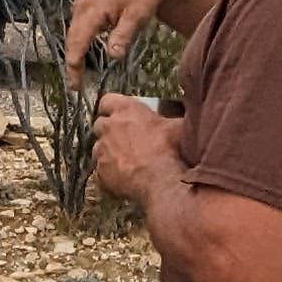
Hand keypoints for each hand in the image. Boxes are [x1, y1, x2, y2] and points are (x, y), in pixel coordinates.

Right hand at [65, 0, 172, 81]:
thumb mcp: (138, 17)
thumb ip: (124, 35)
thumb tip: (113, 56)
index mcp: (92, 8)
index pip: (78, 40)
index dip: (74, 63)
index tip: (75, 83)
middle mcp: (82, 6)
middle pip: (72, 40)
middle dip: (72, 63)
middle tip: (75, 87)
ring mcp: (81, 6)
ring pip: (74, 35)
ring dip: (74, 55)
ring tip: (77, 77)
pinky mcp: (84, 7)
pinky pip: (78, 29)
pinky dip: (78, 45)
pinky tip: (82, 58)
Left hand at [91, 93, 181, 208]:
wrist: (162, 180)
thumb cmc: (171, 149)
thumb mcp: (176, 126)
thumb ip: (170, 119)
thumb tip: (182, 117)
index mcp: (126, 110)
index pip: (108, 101)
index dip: (112, 108)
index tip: (120, 114)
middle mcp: (109, 127)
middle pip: (100, 124)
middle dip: (109, 131)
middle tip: (126, 140)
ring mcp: (101, 150)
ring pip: (98, 149)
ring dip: (108, 153)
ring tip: (126, 162)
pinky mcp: (100, 172)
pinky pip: (100, 172)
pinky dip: (109, 175)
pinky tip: (124, 179)